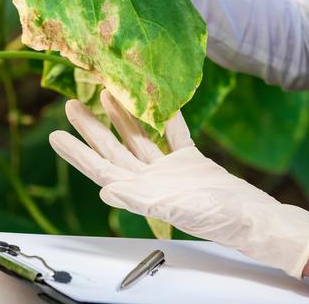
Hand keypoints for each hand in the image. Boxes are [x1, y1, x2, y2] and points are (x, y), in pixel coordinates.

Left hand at [49, 90, 308, 278]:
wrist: (253, 217)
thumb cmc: (217, 216)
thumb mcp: (175, 208)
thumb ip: (139, 199)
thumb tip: (104, 190)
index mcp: (142, 191)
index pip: (100, 168)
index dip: (77, 152)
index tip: (55, 134)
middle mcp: (151, 179)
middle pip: (113, 150)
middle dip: (92, 128)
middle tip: (71, 105)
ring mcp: (171, 170)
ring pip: (140, 139)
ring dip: (124, 117)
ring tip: (107, 92)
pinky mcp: (192, 161)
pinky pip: (175, 135)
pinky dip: (166, 119)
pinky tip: (160, 101)